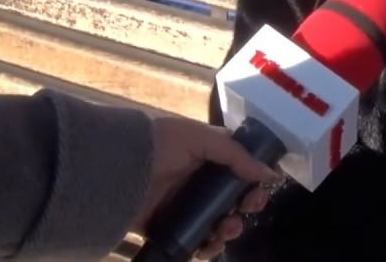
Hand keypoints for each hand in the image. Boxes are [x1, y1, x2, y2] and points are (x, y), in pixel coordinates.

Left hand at [133, 117, 282, 258]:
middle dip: (246, 206)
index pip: (239, 166)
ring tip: (225, 229)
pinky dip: (206, 246)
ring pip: (217, 222)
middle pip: (233, 198)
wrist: (114, 170)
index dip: (255, 177)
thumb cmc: (159, 145)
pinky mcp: (168, 228)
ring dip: (229, 228)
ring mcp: (183, 206)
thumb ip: (236, 155)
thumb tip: (271, 174)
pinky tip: (209, 245)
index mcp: (206, 155)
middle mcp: (196, 180)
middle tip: (248, 209)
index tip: (264, 187)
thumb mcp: (198, 139)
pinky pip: (194, 241)